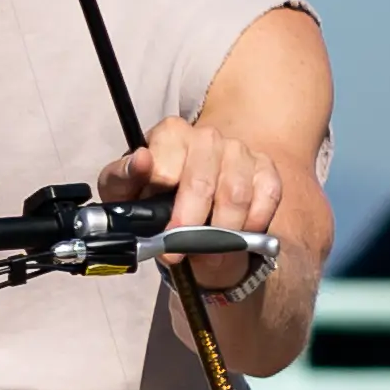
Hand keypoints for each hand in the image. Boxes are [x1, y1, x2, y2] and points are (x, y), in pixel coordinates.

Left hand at [96, 115, 287, 275]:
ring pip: (236, 194)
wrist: (182, 205)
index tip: (164, 231)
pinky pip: (267, 197)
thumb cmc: (149, 194)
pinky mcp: (265, 169)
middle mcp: (206, 137)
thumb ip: (122, 176)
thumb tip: (140, 161)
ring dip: (221, 232)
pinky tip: (238, 239)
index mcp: (170, 134)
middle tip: (180, 253)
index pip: (166, 164)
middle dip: (190, 225)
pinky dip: (253, 224)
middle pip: (202, 182)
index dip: (163, 204)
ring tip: (207, 255)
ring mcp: (239, 151)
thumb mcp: (123, 190)